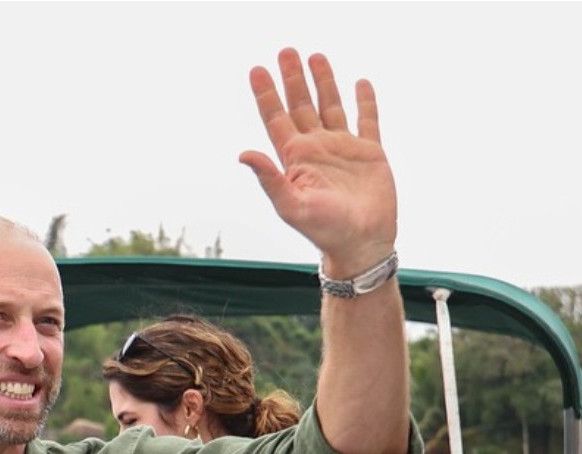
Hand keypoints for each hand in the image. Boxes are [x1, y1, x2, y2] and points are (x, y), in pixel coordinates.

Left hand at [240, 49, 396, 274]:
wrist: (361, 242)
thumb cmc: (323, 229)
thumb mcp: (290, 205)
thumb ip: (269, 179)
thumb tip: (244, 153)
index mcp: (295, 158)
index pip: (276, 118)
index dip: (266, 94)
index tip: (257, 69)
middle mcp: (316, 148)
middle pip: (301, 105)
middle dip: (293, 78)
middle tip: (286, 51)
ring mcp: (343, 148)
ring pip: (330, 105)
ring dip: (323, 82)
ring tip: (315, 56)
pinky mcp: (370, 152)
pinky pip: (367, 119)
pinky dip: (365, 100)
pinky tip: (360, 82)